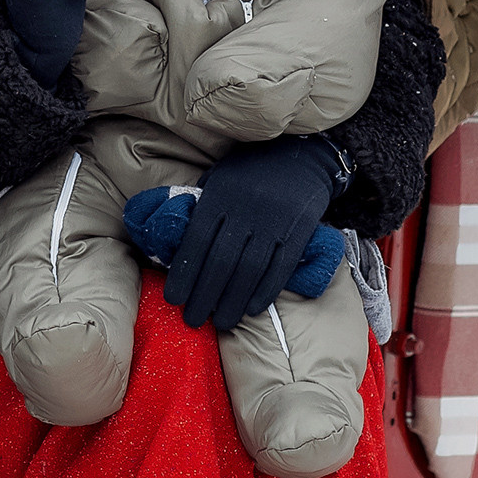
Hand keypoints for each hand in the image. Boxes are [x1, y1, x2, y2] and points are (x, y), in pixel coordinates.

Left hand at [160, 137, 338, 332]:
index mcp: (221, 194)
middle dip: (204, 295)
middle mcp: (246, 208)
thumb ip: (204, 207)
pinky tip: (252, 309)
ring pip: (250, 269)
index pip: (197, 241)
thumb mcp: (220, 177)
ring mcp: (275, 220)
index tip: (174, 299)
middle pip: (221, 261)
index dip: (184, 274)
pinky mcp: (299, 231)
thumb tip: (182, 246)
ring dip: (233, 301)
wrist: (303, 154)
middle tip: (193, 319)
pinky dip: (265, 291)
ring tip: (221, 322)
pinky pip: (280, 268)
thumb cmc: (251, 168)